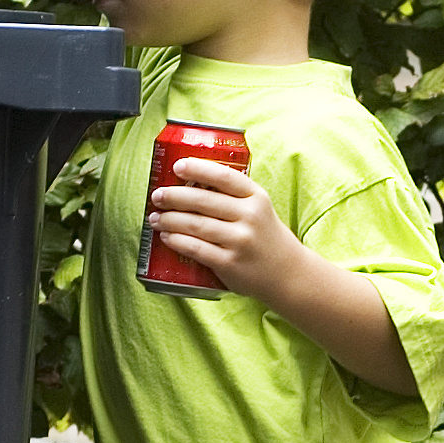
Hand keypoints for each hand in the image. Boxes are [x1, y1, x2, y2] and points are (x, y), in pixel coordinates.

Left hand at [148, 161, 418, 394]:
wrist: (288, 274)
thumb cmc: (267, 238)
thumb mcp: (259, 210)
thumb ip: (233, 197)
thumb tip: (190, 185)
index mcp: (256, 198)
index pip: (223, 177)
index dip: (197, 169)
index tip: (177, 167)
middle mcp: (249, 216)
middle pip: (203, 200)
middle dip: (174, 196)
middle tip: (157, 195)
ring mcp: (240, 241)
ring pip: (196, 225)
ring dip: (170, 219)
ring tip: (155, 217)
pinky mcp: (230, 263)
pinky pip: (196, 249)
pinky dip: (178, 241)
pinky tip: (166, 237)